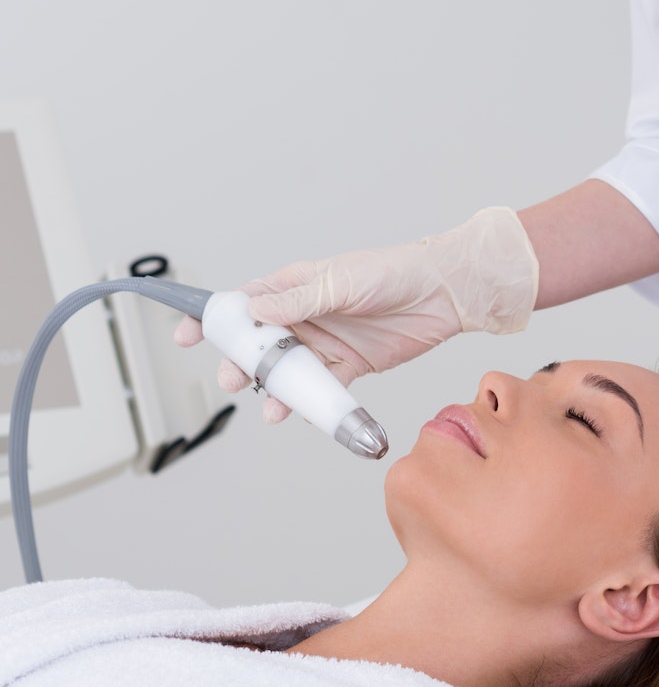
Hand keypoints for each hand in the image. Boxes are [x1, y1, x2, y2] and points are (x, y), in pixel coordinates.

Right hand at [173, 206, 538, 420]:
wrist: (443, 293)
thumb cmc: (393, 272)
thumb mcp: (341, 282)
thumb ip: (298, 302)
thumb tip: (254, 311)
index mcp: (296, 286)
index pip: (245, 302)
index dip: (213, 319)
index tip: (186, 336)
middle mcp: (306, 315)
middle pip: (259, 343)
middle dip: (241, 363)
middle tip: (233, 380)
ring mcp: (326, 341)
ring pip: (287, 371)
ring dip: (273, 389)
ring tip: (270, 408)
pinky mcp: (350, 365)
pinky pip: (320, 388)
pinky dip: (308, 403)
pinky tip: (301, 414)